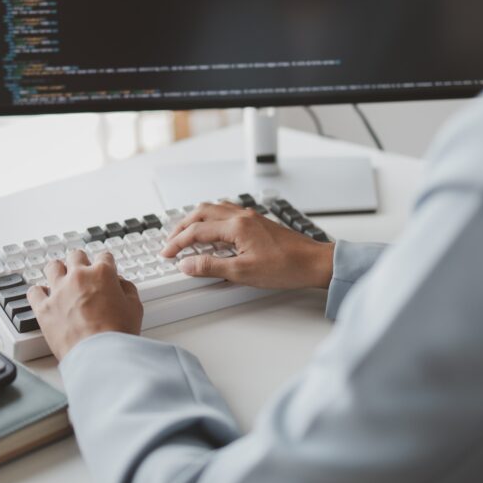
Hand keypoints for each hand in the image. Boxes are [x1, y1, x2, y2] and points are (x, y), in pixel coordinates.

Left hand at [27, 250, 143, 360]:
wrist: (99, 355)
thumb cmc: (117, 334)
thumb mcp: (135, 308)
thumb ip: (127, 289)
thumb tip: (120, 283)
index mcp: (102, 273)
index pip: (103, 257)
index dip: (106, 264)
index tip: (105, 270)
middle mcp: (78, 277)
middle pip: (76, 256)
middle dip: (81, 262)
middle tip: (83, 273)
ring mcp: (58, 290)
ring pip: (52, 267)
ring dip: (58, 271)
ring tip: (61, 280)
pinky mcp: (43, 308)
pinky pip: (34, 291)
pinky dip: (38, 292)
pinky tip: (44, 297)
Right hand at [160, 202, 334, 289]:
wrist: (314, 263)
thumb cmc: (287, 267)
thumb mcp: (243, 273)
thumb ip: (211, 267)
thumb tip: (188, 264)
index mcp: (236, 226)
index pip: (197, 231)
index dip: (178, 243)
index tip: (168, 254)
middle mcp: (242, 216)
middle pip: (201, 213)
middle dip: (182, 227)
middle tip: (171, 242)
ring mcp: (250, 216)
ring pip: (214, 209)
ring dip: (196, 220)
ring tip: (186, 233)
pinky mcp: (257, 221)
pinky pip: (226, 212)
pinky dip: (211, 218)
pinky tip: (213, 230)